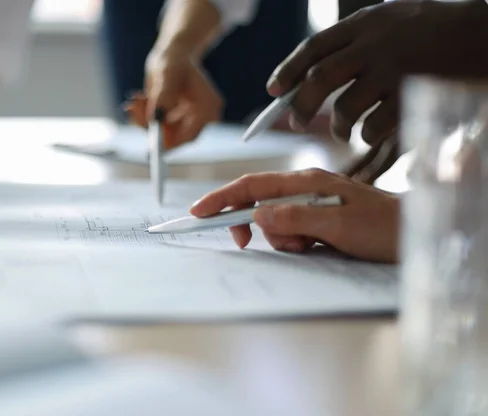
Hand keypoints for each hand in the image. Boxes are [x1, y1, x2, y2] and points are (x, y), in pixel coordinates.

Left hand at [125, 46, 222, 149]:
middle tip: (132, 110)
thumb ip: (163, 96)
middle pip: (174, 136)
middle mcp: (201, 117)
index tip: (149, 142)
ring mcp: (187, 121)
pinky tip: (136, 101)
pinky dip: (144, 116)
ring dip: (144, 119)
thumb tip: (157, 118)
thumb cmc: (173, 60)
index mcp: (208, 107)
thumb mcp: (167, 74)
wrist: (172, 55)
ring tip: (135, 100)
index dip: (169, 143)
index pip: (189, 135)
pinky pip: (157, 127)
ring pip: (162, 132)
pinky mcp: (175, 122)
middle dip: (151, 126)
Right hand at [190, 169, 399, 262]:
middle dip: (251, 225)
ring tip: (309, 246)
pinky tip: (315, 247)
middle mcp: (304, 188)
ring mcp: (310, 204)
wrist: (412, 234)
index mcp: (306, 181)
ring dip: (281, 239)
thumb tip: (257, 216)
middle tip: (246, 244)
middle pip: (258, 203)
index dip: (222, 198)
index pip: (253, 185)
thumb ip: (296, 218)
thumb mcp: (339, 225)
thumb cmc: (382, 227)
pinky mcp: (316, 219)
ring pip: (273, 222)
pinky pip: (290, 231)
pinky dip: (293, 243)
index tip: (198, 213)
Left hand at [266, 0, 487, 145]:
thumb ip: (357, 41)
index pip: (314, 47)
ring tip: (343, 131)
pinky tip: (370, 133)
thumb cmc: (437, 29)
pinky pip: (373, 126)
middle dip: (301, 104)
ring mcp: (393, 70)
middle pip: (319, 78)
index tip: (272, 91)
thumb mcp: (393, 20)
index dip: (287, 70)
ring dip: (338, 127)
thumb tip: (313, 73)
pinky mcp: (411, 97)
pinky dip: (366, 135)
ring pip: (345, 108)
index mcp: (366, 23)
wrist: (487, 33)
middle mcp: (375, 43)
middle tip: (296, 120)